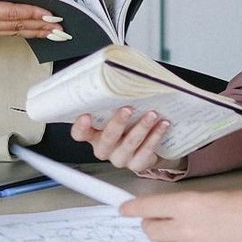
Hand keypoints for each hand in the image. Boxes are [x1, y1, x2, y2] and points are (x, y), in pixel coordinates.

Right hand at [0, 0, 70, 40]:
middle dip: (43, 27)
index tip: (54, 15)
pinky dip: (20, 32)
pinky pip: (4, 32)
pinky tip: (27, 31)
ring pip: (14, 31)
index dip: (37, 13)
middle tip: (63, 30)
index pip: (15, 13)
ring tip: (52, 34)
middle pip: (19, 26)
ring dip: (35, 32)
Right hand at [70, 108, 185, 176]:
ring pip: (129, 144)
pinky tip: (162, 125)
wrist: (147, 144)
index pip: (79, 134)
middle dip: (118, 123)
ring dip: (141, 127)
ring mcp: (120, 158)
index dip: (81, 127)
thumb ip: (113, 102)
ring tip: (152, 114)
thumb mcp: (116, 112)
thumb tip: (122, 77)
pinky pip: (146, 152)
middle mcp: (104, 148)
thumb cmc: (128, 123)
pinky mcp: (137, 164)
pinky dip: (155, 136)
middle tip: (128, 109)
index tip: (86, 116)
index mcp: (93, 134)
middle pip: (107, 139)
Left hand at [121, 190, 241, 241]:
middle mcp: (187, 229)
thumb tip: (166, 210)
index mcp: (188, 205)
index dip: (132, 207)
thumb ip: (186, 205)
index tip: (124, 208)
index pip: (147, 208)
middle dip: (152, 223)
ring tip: (183, 229)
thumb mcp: (212, 195)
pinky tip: (200, 241)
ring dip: (167, 237)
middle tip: (160, 217)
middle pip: (151, 230)